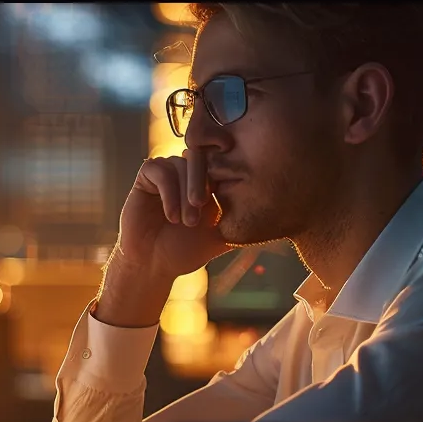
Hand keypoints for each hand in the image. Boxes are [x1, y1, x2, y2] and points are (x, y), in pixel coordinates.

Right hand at [111, 148, 233, 283]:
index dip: (226, 161)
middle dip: (202, 180)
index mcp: (205, 182)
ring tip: (185, 220)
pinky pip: (159, 169)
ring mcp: (166, 172)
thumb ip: (241, 225)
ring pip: (180, 164)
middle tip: (202, 206)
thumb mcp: (220, 238)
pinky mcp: (146, 177)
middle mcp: (186, 173)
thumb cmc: (184, 252)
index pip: (218, 162)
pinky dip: (168, 191)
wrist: (153, 264)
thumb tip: (276, 222)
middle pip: (199, 157)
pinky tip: (171, 215)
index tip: (236, 166)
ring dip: (184, 192)